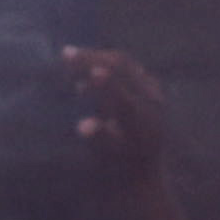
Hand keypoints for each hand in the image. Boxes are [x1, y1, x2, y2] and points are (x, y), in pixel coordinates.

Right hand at [60, 45, 168, 190]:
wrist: (144, 166)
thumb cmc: (118, 164)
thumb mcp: (107, 155)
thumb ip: (99, 137)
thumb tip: (83, 127)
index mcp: (140, 122)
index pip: (124, 99)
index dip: (109, 85)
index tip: (93, 72)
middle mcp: (151, 103)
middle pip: (122, 70)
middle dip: (92, 60)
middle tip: (65, 54)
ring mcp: (154, 91)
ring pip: (124, 63)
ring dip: (97, 57)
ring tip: (70, 57)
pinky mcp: (151, 84)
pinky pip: (127, 66)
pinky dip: (105, 62)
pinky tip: (84, 65)